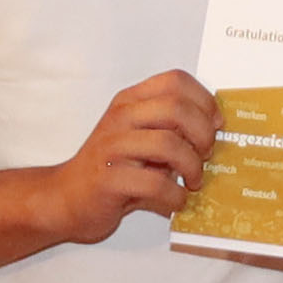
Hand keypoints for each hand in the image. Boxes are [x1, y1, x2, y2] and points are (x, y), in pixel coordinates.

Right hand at [33, 69, 218, 247]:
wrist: (66, 198)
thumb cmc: (111, 168)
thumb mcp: (140, 137)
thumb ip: (170, 128)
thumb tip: (216, 131)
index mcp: (130, 102)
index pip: (175, 81)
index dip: (205, 101)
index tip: (216, 125)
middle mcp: (120, 118)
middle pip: (176, 108)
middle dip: (203, 133)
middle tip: (206, 155)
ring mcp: (112, 147)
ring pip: (168, 144)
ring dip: (192, 167)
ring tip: (193, 181)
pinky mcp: (108, 179)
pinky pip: (154, 184)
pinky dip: (175, 196)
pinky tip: (175, 201)